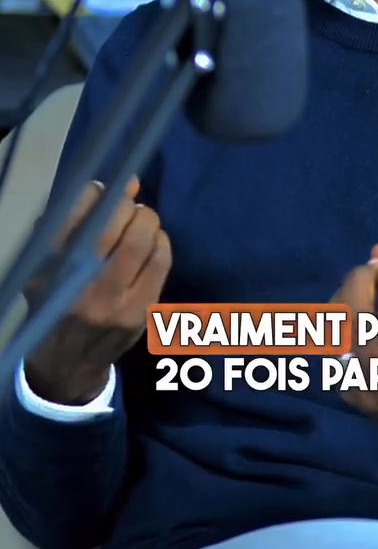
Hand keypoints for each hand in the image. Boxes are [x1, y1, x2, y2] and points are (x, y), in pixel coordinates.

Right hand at [24, 175, 171, 404]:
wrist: (68, 364)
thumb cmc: (56, 303)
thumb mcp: (45, 268)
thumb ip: (68, 226)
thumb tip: (114, 184)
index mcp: (49, 269)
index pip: (73, 215)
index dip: (95, 192)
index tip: (105, 187)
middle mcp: (78, 284)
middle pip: (110, 224)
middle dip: (126, 204)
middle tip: (130, 203)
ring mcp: (112, 300)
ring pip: (140, 241)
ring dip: (148, 221)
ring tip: (144, 220)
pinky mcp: (140, 312)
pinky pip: (160, 263)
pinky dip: (162, 243)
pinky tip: (156, 242)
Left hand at [332, 244, 377, 466]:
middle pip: (355, 309)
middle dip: (362, 276)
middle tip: (374, 268)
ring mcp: (367, 389)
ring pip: (337, 327)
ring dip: (348, 298)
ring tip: (366, 291)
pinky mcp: (353, 397)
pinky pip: (335, 348)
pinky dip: (346, 327)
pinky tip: (363, 323)